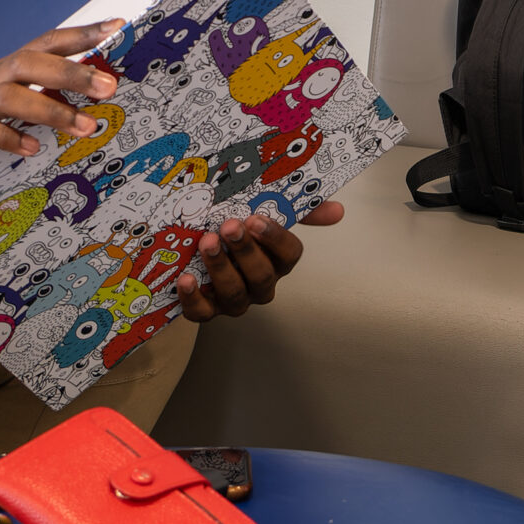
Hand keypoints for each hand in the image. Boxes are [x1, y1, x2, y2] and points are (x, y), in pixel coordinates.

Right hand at [0, 22, 124, 220]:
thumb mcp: (8, 111)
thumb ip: (44, 102)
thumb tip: (93, 100)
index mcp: (7, 73)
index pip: (46, 43)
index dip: (80, 33)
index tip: (117, 26)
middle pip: (29, 62)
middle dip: (71, 72)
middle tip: (109, 87)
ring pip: (9, 95)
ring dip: (49, 109)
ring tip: (83, 126)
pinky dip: (6, 138)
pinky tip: (30, 149)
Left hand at [175, 200, 346, 320]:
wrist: (195, 251)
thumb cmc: (235, 232)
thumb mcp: (264, 216)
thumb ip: (299, 210)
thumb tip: (338, 210)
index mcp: (277, 261)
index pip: (289, 255)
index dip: (275, 238)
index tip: (256, 218)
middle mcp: (259, 285)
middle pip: (262, 276)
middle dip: (246, 252)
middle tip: (229, 226)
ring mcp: (233, 300)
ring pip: (235, 293)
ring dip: (221, 268)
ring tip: (207, 243)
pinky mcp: (206, 310)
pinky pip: (202, 313)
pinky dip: (194, 298)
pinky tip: (186, 278)